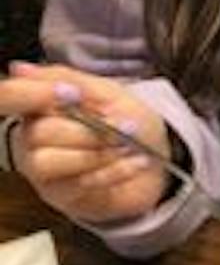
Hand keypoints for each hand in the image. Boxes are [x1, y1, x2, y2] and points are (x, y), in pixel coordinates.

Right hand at [1, 62, 169, 223]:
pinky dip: (114, 170)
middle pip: (39, 132)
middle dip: (87, 130)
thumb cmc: (130, 121)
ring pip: (48, 162)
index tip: (69, 92)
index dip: (30, 93)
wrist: (159, 157)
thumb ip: (70, 79)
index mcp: (41, 105)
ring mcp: (44, 170)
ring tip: (128, 146)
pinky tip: (136, 162)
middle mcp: (32, 138)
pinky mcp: (62, 195)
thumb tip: (21, 68)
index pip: (12, 97)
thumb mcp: (108, 92)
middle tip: (124, 126)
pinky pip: (77, 184)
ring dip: (96, 153)